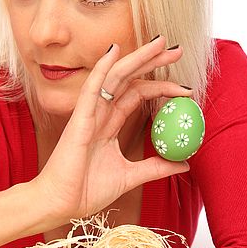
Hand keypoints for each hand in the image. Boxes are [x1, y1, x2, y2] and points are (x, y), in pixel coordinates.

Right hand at [34, 37, 192, 225]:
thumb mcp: (130, 176)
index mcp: (109, 124)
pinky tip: (114, 51)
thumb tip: (184, 165)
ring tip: (160, 43)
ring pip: (115, 77)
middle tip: (177, 50)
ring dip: (138, 59)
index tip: (186, 88)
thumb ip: (156, 167)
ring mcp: (89, 114)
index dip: (161, 86)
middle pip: (129, 79)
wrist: (60, 204)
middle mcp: (100, 113)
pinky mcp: (79, 119)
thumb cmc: (86, 190)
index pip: (138, 94)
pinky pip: (92, 89)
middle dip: (153, 62)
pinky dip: (102, 69)